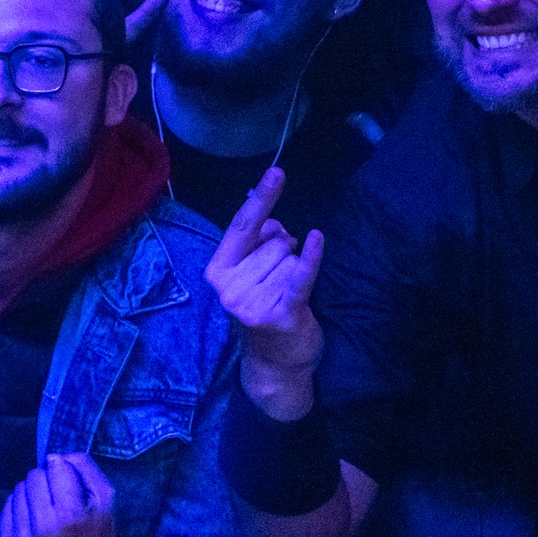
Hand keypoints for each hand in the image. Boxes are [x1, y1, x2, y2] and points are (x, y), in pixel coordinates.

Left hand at [0, 453, 135, 536]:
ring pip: (18, 491)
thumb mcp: (107, 501)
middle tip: (59, 495)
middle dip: (47, 479)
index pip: (55, 468)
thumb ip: (87, 471)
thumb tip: (58, 456)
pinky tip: (35, 518)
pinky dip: (20, 507)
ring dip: (33, 493)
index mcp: (71, 515)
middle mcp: (42, 527)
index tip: (69, 478)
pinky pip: (6, 508)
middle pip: (33, 477)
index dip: (64, 468)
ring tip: (48, 508)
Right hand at [207, 168, 324, 420]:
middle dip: (286, 253)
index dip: (262, 198)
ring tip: (287, 295)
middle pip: (276, 242)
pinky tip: (319, 240)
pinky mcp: (279, 315)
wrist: (275, 364)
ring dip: (296, 271)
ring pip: (292, 258)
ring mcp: (252, 303)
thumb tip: (274, 222)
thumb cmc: (265, 310)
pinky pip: (301, 277)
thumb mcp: (251, 275)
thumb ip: (258, 245)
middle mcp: (229, 286)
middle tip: (279, 282)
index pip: (243, 226)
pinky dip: (312, 258)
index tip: (278, 172)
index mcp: (218, 271)